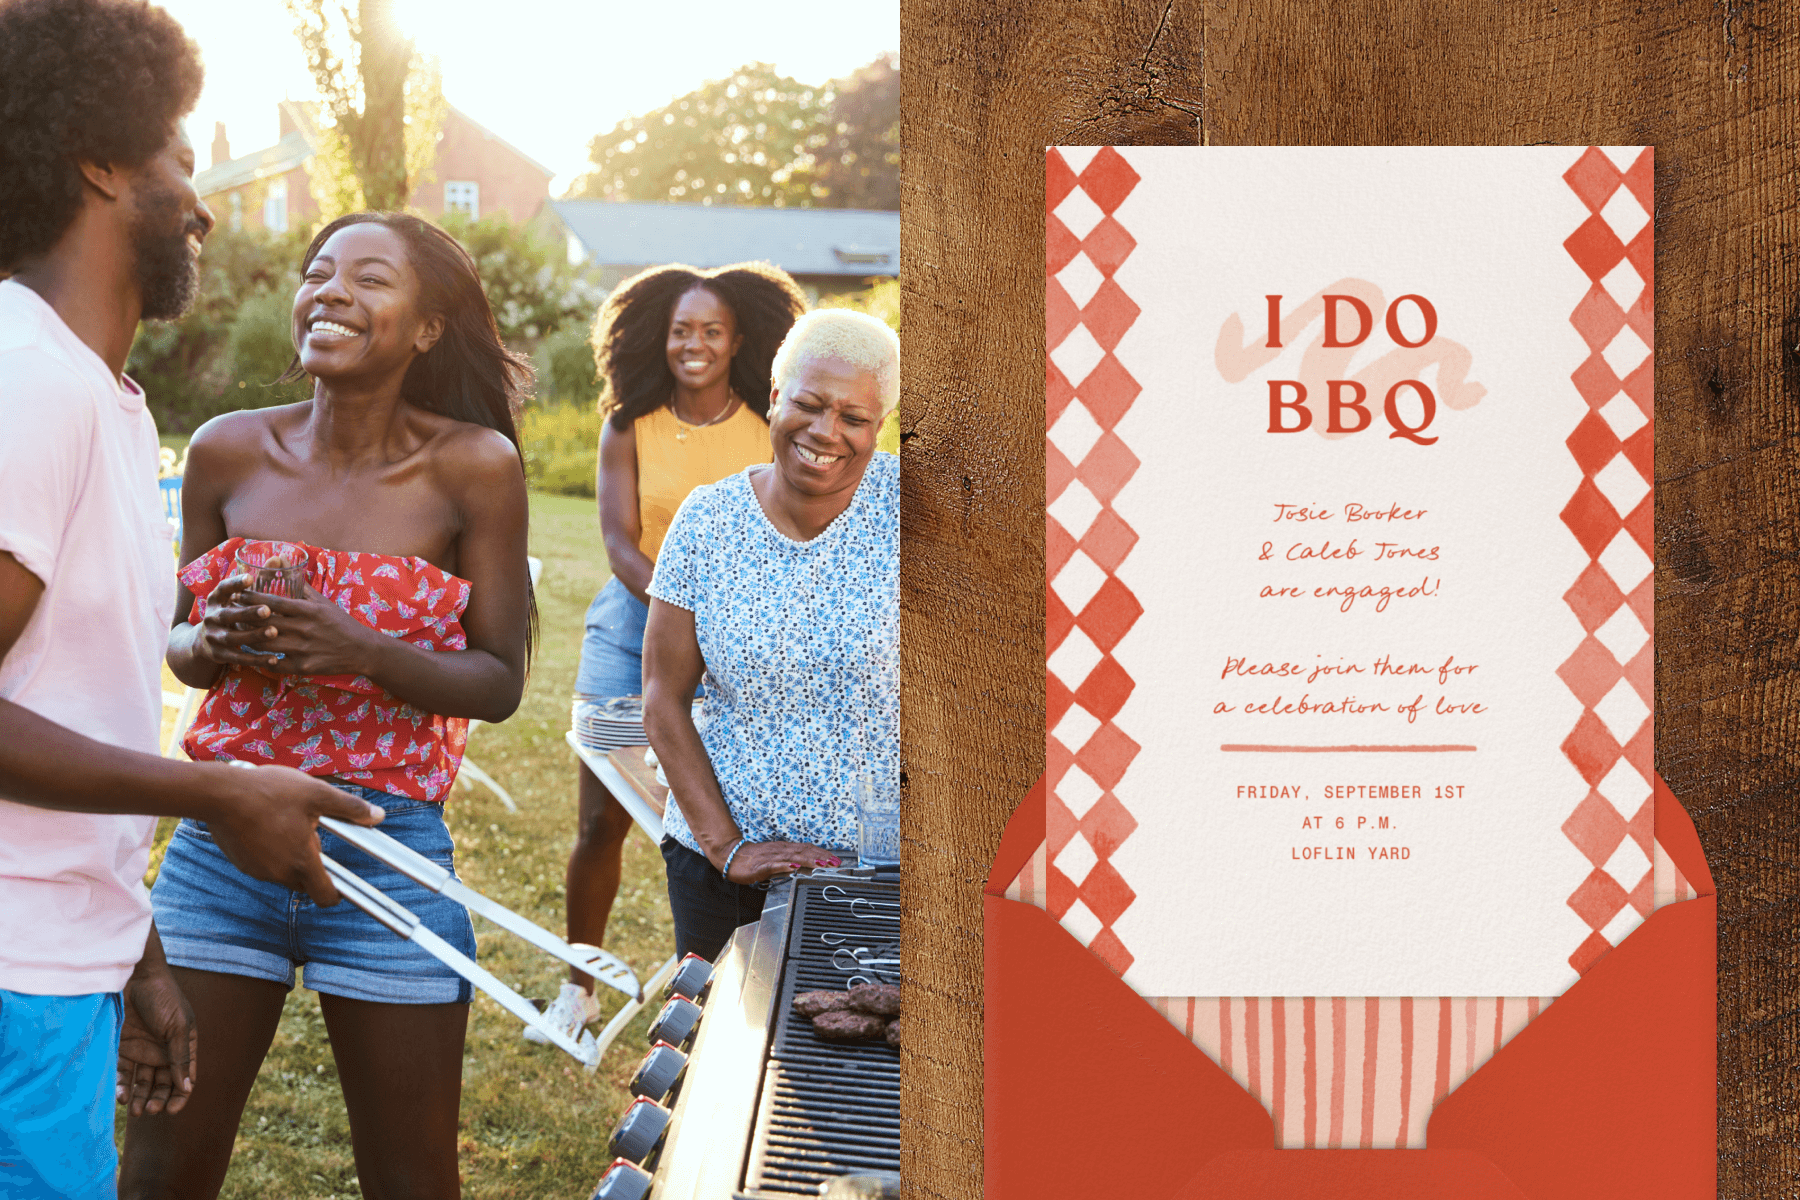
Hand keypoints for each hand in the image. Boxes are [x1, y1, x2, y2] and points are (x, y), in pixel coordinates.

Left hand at [117, 960, 195, 1115]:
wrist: (133, 977)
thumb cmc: (163, 997)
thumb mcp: (177, 1026)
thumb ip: (180, 1057)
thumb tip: (188, 1087)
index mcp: (182, 1045)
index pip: (184, 1077)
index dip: (180, 1095)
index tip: (171, 1109)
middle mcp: (162, 1051)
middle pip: (162, 1083)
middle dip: (157, 1099)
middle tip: (150, 1110)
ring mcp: (141, 1050)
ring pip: (141, 1082)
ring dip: (139, 1097)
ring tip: (134, 1110)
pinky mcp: (121, 1048)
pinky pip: (121, 1072)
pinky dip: (121, 1086)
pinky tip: (120, 1095)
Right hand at [193, 573, 283, 669]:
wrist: (202, 643)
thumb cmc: (230, 613)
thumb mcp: (235, 598)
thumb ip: (256, 581)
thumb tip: (278, 558)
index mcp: (216, 600)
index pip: (223, 589)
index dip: (235, 583)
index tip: (251, 578)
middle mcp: (211, 617)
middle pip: (228, 615)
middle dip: (247, 612)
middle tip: (268, 610)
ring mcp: (213, 637)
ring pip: (234, 637)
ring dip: (254, 635)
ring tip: (274, 632)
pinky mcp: (219, 654)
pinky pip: (239, 658)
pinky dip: (256, 659)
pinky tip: (274, 658)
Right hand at [205, 763, 384, 904]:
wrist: (219, 794)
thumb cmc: (269, 792)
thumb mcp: (317, 793)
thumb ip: (350, 808)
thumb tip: (378, 816)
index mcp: (301, 862)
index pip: (325, 896)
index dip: (337, 893)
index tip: (344, 881)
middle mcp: (279, 873)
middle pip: (306, 881)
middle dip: (312, 862)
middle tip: (310, 831)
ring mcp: (257, 871)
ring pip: (284, 871)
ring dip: (291, 854)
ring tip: (287, 821)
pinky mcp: (241, 863)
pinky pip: (265, 863)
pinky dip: (271, 850)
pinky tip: (267, 824)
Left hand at [234, 582, 381, 677]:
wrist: (361, 650)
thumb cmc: (341, 623)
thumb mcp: (323, 603)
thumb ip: (302, 587)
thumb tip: (286, 565)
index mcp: (308, 611)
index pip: (272, 602)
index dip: (251, 598)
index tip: (236, 594)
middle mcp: (303, 629)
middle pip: (264, 623)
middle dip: (244, 618)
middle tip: (229, 614)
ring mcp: (302, 649)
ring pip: (265, 644)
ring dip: (249, 639)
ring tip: (237, 634)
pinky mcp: (303, 666)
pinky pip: (275, 664)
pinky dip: (263, 660)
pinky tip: (255, 657)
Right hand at [719, 839, 841, 884]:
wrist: (731, 856)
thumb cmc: (754, 859)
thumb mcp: (776, 860)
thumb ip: (791, 862)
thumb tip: (807, 866)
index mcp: (785, 849)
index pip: (808, 849)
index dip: (823, 854)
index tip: (836, 860)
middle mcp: (781, 850)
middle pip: (805, 852)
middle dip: (822, 857)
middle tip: (835, 863)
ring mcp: (771, 857)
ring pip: (793, 857)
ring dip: (809, 860)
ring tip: (822, 864)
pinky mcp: (761, 866)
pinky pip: (774, 865)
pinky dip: (785, 865)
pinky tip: (794, 867)